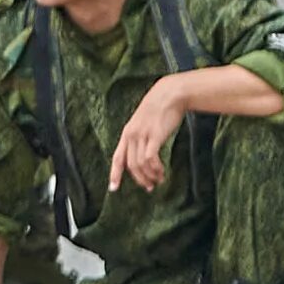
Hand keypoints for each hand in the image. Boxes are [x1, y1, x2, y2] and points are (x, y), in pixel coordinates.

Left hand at [110, 75, 189, 191]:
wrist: (169, 95)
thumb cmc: (159, 109)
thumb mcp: (144, 123)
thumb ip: (140, 137)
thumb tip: (143, 155)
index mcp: (127, 133)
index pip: (117, 157)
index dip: (114, 173)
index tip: (113, 188)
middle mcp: (131, 135)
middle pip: (130, 165)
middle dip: (139, 179)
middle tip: (149, 187)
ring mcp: (142, 135)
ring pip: (140, 164)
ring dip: (150, 176)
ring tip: (159, 180)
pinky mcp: (154, 135)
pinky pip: (150, 158)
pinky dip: (155, 169)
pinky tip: (161, 172)